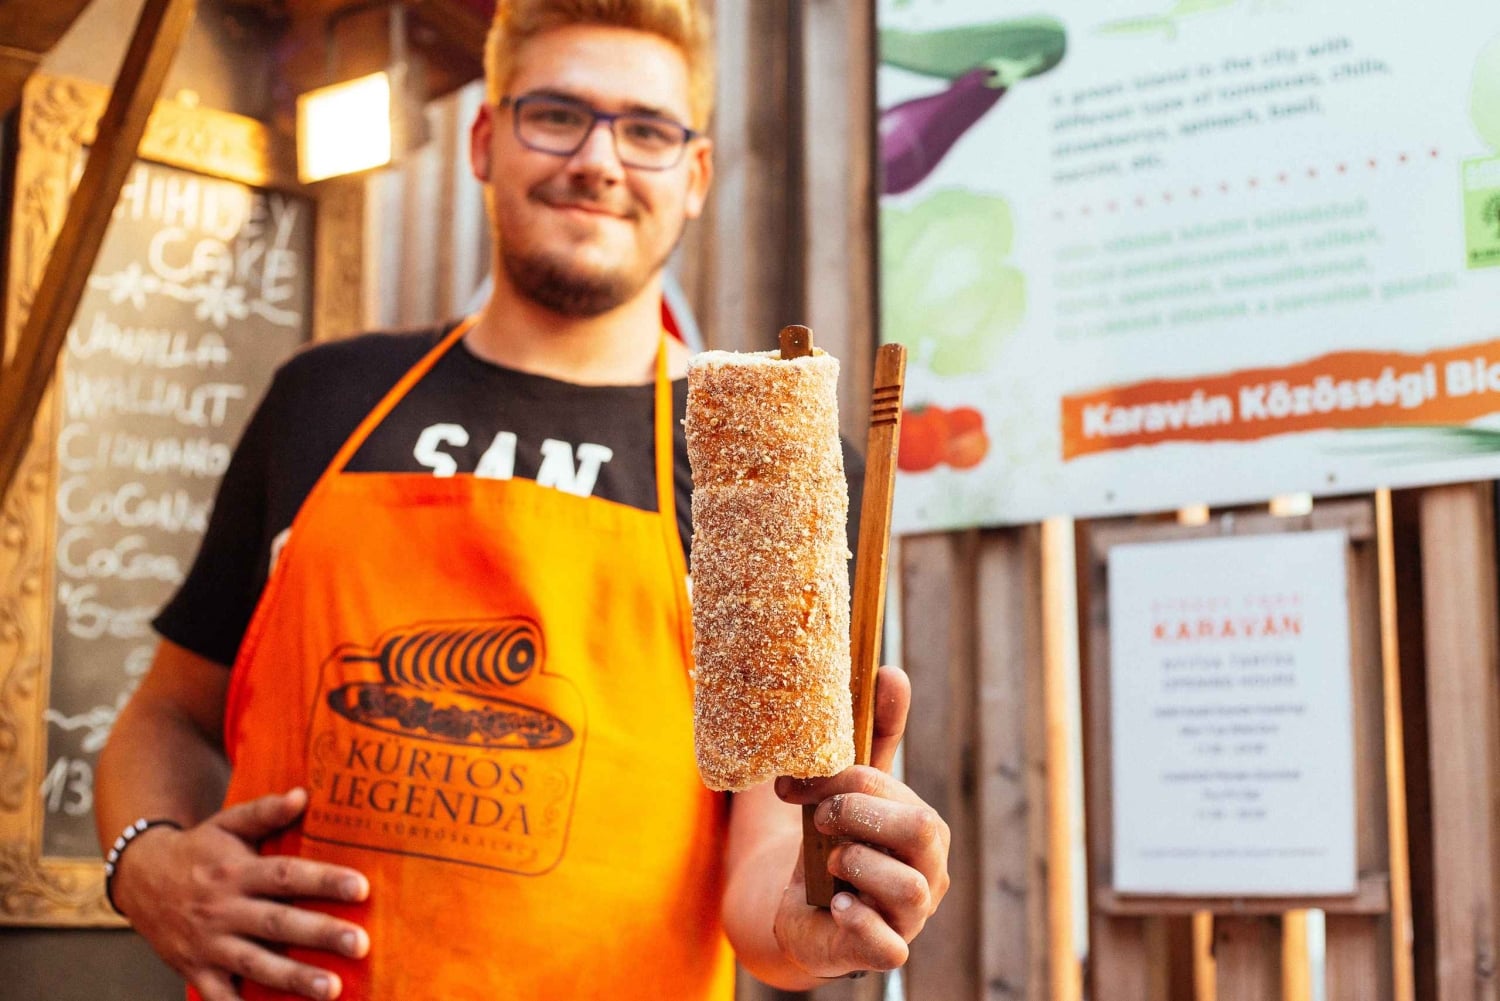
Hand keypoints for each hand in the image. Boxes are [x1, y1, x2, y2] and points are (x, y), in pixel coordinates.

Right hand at [112, 788, 369, 1000]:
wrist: (139, 879)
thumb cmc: (199, 850)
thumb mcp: (228, 824)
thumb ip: (265, 812)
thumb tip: (304, 795)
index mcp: (237, 872)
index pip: (287, 876)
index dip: (324, 881)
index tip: (362, 888)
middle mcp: (223, 909)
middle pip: (278, 923)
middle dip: (320, 935)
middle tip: (361, 944)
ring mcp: (208, 944)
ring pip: (255, 964)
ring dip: (294, 979)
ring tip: (332, 989)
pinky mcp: (195, 970)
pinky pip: (220, 997)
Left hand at [772, 666, 950, 977]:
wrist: (805, 912)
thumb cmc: (835, 843)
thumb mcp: (848, 790)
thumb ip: (870, 738)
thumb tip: (892, 670)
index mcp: (923, 828)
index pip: (894, 790)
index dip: (841, 780)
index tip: (794, 784)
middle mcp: (928, 871)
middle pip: (921, 829)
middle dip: (856, 813)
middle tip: (818, 820)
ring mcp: (911, 916)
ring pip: (908, 886)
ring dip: (854, 863)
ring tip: (827, 864)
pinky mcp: (886, 952)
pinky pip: (888, 945)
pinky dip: (858, 920)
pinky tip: (835, 904)